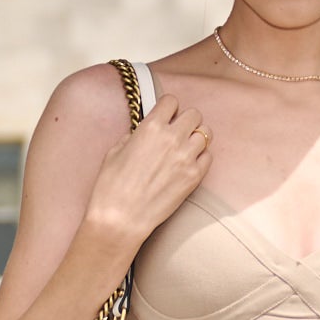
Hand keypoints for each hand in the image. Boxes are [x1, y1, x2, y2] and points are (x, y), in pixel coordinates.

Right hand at [90, 88, 211, 251]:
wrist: (121, 218)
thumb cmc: (111, 186)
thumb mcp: (115, 151)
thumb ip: (135, 136)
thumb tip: (143, 132)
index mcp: (150, 127)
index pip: (171, 101)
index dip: (167, 108)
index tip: (164, 116)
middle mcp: (172, 138)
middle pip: (194, 114)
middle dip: (185, 120)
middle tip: (176, 131)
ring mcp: (186, 158)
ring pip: (205, 133)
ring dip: (195, 137)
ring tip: (184, 147)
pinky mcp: (194, 177)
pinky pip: (208, 156)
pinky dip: (200, 157)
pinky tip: (188, 163)